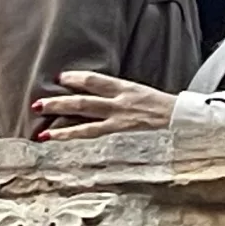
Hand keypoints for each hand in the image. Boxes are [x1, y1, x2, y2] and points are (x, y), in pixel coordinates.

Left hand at [32, 69, 176, 137]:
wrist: (186, 122)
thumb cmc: (166, 110)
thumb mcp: (143, 95)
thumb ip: (122, 96)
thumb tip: (102, 97)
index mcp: (127, 89)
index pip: (95, 80)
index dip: (76, 78)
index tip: (60, 78)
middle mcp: (121, 103)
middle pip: (83, 101)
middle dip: (59, 102)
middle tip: (38, 103)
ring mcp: (121, 122)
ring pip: (86, 122)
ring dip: (62, 128)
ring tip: (43, 131)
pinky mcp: (123, 137)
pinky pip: (96, 140)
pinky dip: (79, 143)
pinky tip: (66, 148)